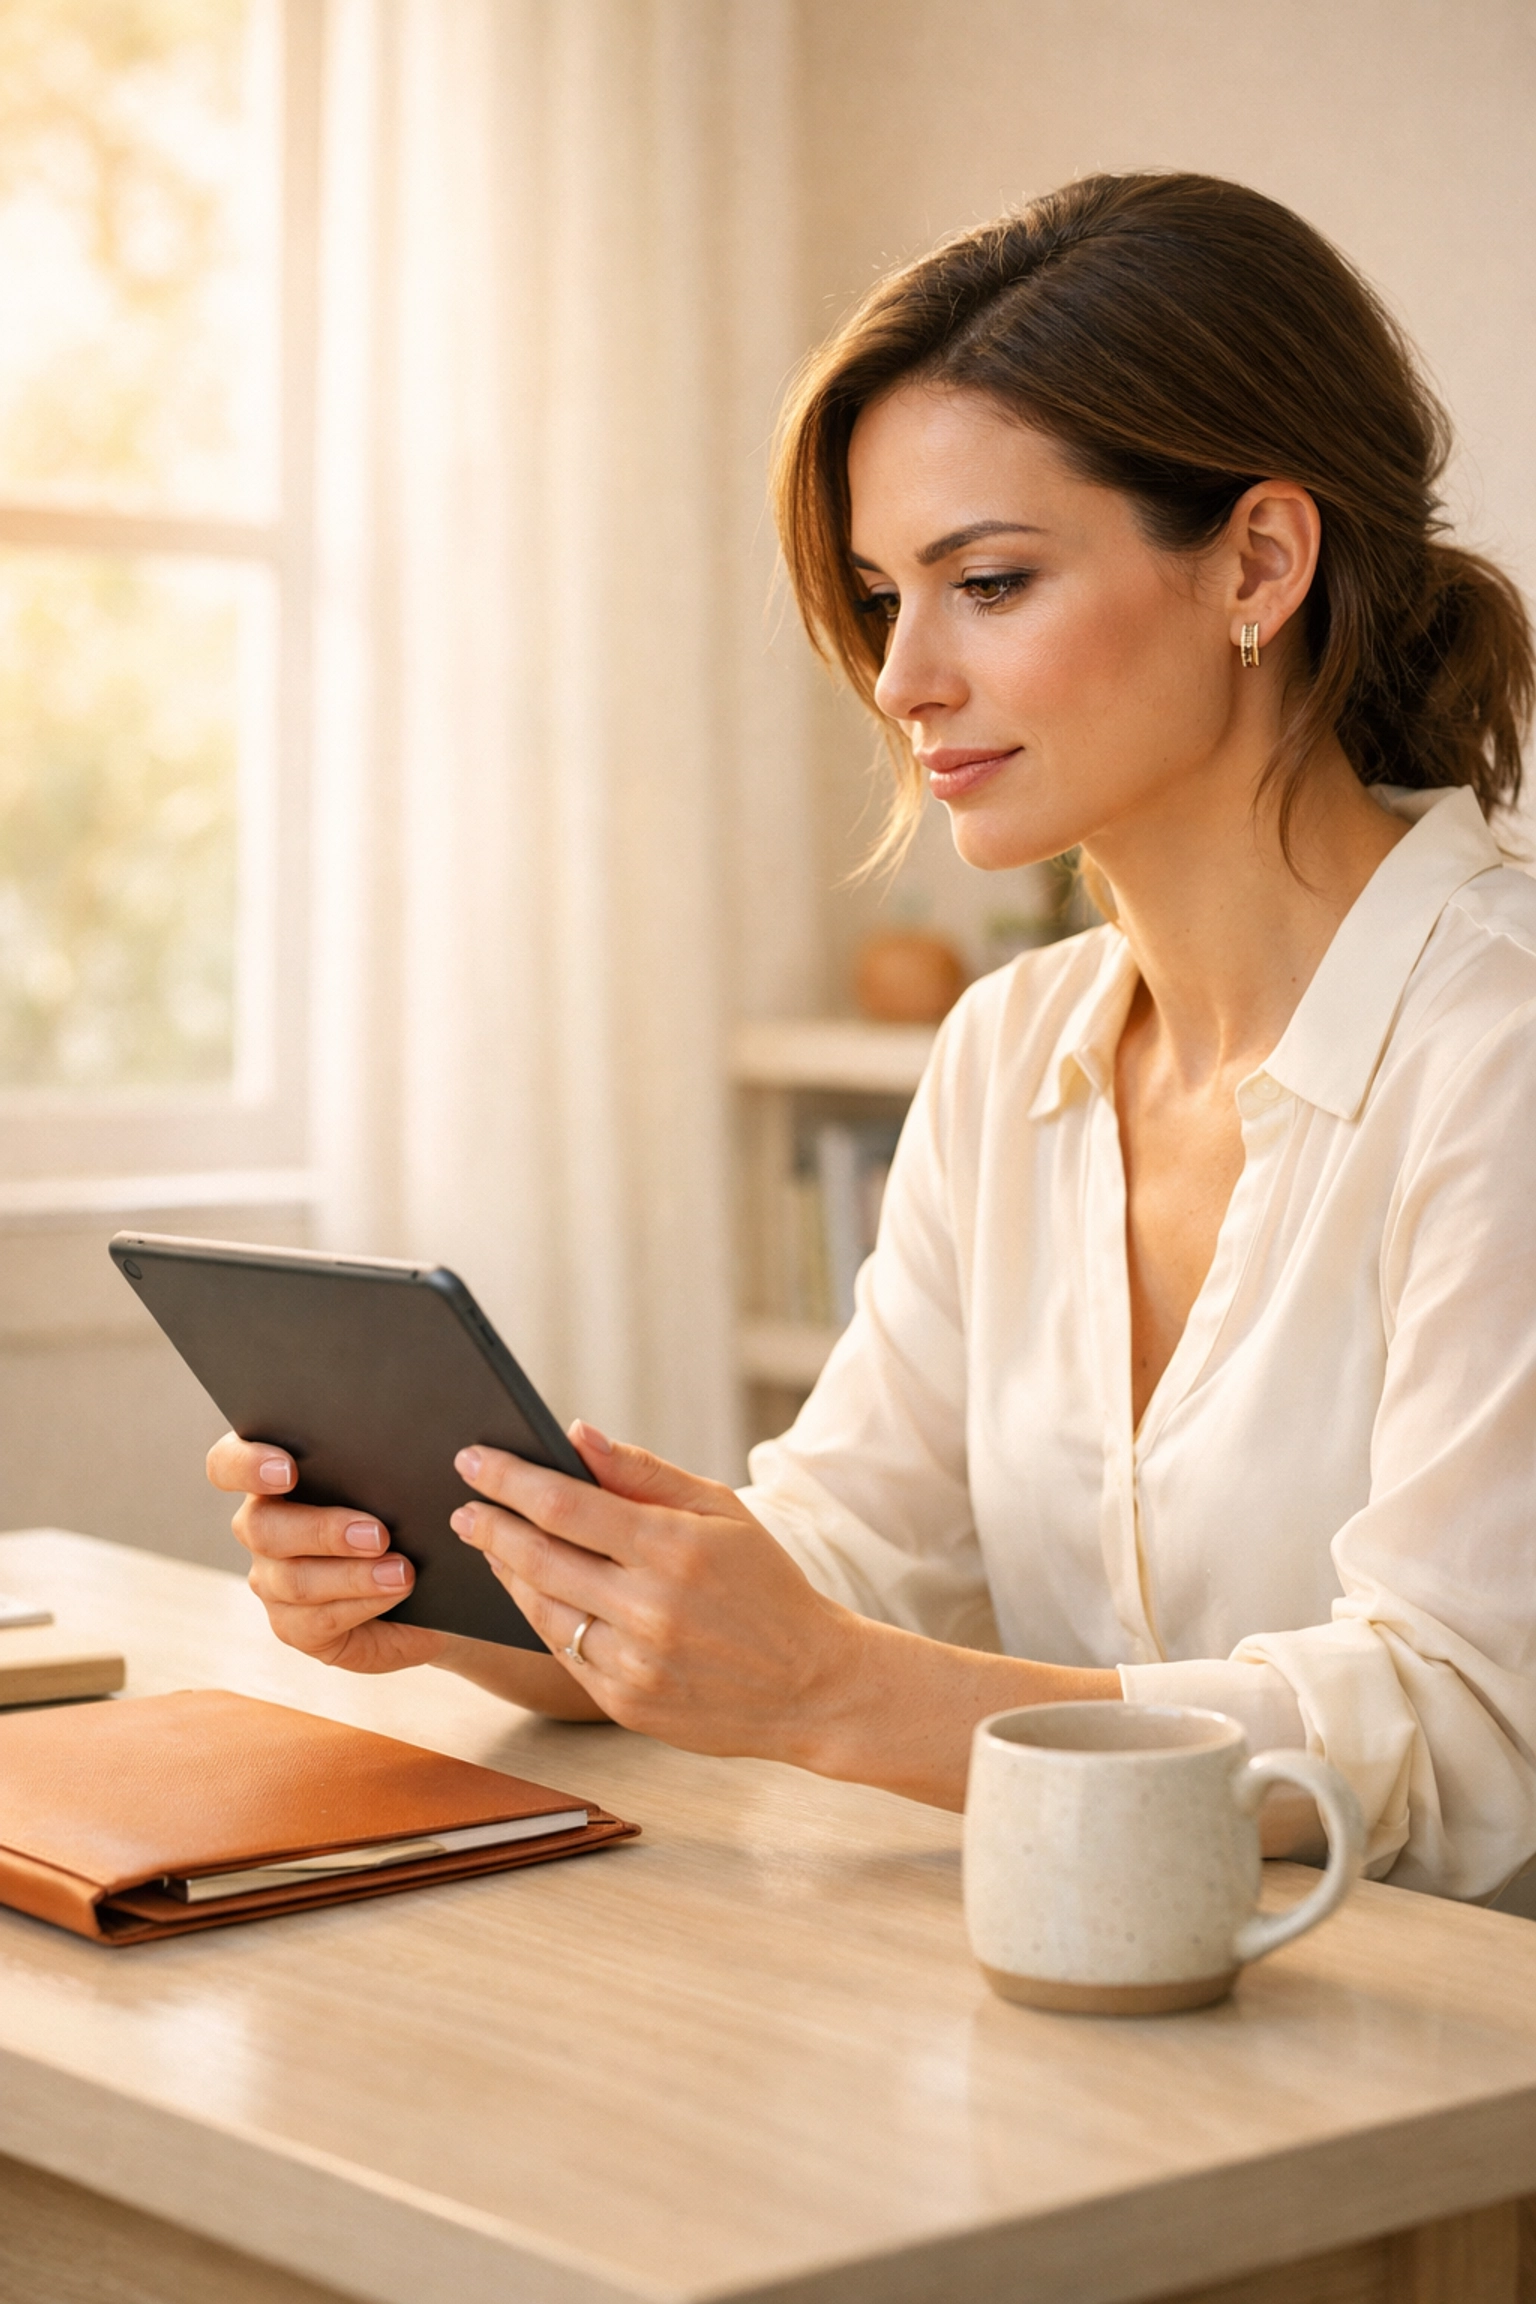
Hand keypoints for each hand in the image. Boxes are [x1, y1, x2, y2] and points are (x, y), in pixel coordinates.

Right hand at [207, 1434, 445, 1674]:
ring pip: (293, 1579)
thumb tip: (406, 1465)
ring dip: (353, 1575)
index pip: (228, 1464)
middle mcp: (263, 1526)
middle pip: (261, 1527)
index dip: (246, 1465)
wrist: (433, 1580)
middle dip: (322, 1530)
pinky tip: (395, 1592)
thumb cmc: (410, 1514)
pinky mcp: (294, 1626)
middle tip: (378, 1534)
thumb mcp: (402, 1484)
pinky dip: (361, 1604)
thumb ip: (387, 1466)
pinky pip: (316, 1620)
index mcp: (273, 1477)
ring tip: (401, 1571)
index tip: (288, 1471)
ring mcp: (272, 1580)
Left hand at [452, 1423, 1124, 1802]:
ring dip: (507, 1573)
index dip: (509, 1479)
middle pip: (538, 1557)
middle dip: (490, 1525)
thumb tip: (576, 1434)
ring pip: (541, 1608)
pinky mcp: (624, 1702)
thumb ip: (643, 1471)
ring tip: (491, 1544)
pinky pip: (562, 1651)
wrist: (812, 1685)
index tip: (472, 1458)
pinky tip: (531, 1591)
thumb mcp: (721, 1511)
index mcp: (674, 1549)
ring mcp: (634, 1661)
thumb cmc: (766, 1584)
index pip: (565, 1504)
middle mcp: (649, 1608)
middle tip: (463, 1505)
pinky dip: (540, 1616)